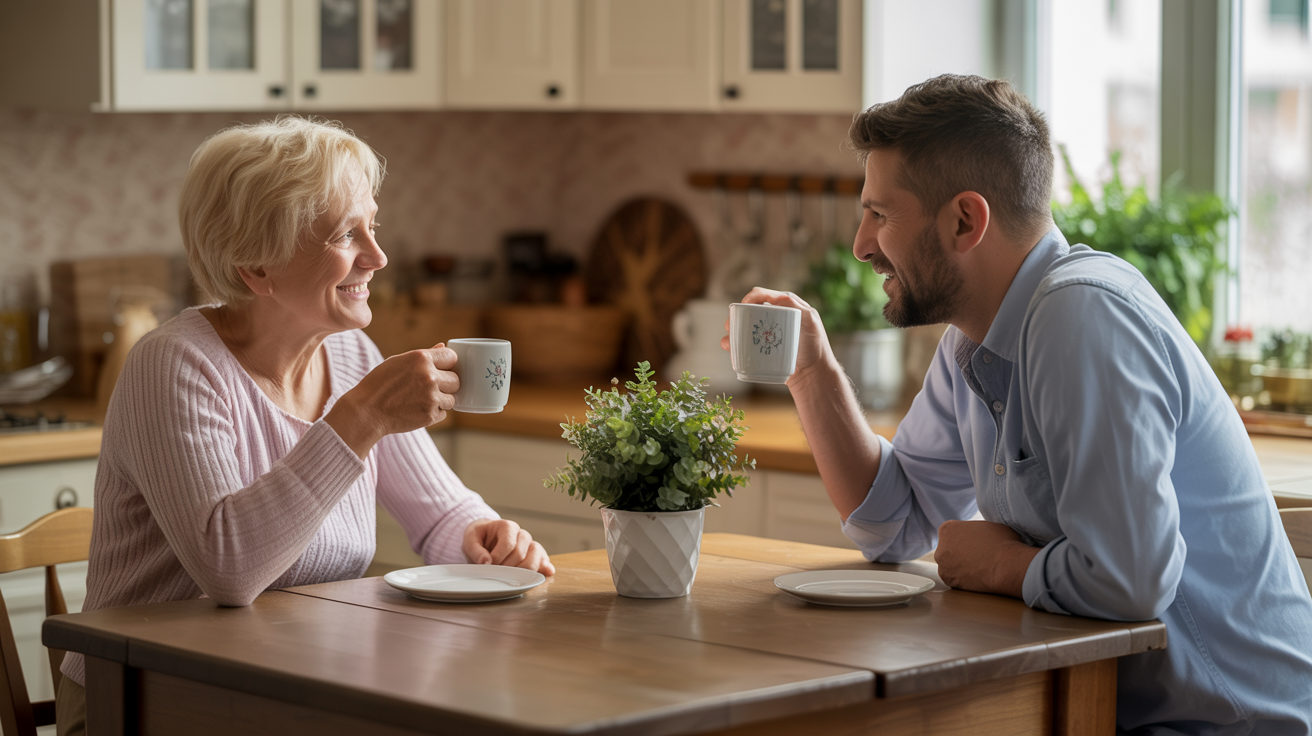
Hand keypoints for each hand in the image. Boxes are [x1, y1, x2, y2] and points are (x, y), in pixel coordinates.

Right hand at [326, 343, 458, 457]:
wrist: (367, 411)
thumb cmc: (379, 384)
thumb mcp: (398, 362)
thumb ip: (424, 355)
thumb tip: (443, 346)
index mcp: (421, 358)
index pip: (452, 357)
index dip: (447, 364)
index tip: (441, 369)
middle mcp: (429, 376)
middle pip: (456, 380)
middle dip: (446, 384)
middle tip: (429, 388)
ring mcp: (431, 397)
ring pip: (452, 399)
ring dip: (441, 400)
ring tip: (421, 399)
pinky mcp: (430, 415)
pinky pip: (443, 413)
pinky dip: (433, 413)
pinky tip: (416, 409)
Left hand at [463, 519, 555, 575]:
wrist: (486, 538)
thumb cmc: (479, 538)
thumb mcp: (470, 539)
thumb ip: (475, 550)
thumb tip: (485, 562)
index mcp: (507, 526)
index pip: (509, 544)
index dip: (498, 557)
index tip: (488, 565)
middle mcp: (522, 534)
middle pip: (521, 553)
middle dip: (507, 567)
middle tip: (496, 572)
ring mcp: (530, 545)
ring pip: (535, 557)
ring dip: (522, 571)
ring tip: (510, 576)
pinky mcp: (536, 555)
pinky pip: (544, 560)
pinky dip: (544, 568)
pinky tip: (546, 573)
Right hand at [719, 287, 833, 385]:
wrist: (812, 371)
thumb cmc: (815, 345)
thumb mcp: (810, 320)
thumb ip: (796, 306)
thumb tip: (777, 298)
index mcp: (782, 304)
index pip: (760, 295)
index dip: (748, 298)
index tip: (742, 308)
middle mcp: (771, 315)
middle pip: (747, 310)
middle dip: (735, 316)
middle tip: (731, 326)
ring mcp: (765, 332)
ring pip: (742, 326)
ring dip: (732, 330)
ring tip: (729, 340)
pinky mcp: (760, 347)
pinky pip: (742, 343)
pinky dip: (732, 344)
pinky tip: (731, 349)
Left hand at [934, 520, 1038, 597]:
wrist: (1006, 565)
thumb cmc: (1002, 543)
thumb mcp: (986, 526)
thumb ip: (973, 530)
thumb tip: (974, 536)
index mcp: (948, 529)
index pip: (951, 533)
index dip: (964, 539)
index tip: (973, 544)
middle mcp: (940, 546)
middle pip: (947, 550)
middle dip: (958, 553)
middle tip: (975, 557)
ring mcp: (943, 565)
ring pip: (949, 565)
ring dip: (960, 567)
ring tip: (978, 568)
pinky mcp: (948, 581)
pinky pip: (954, 579)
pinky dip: (963, 579)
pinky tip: (976, 577)